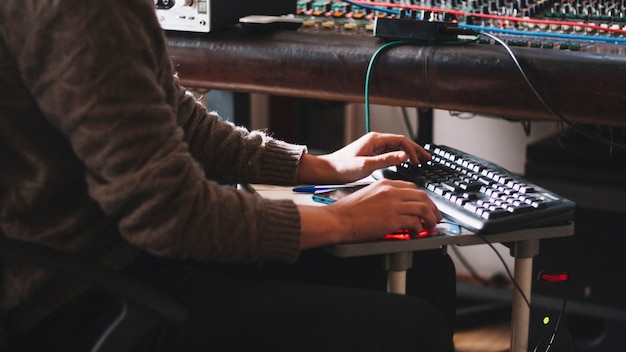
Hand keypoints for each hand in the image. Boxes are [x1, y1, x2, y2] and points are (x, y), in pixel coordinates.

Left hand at [297, 132, 430, 183]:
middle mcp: (375, 141)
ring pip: (397, 147)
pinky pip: (391, 153)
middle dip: (416, 150)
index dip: (412, 150)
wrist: (328, 171)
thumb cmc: (342, 168)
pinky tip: (406, 164)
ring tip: (421, 161)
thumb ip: (386, 160)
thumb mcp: (365, 165)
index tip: (418, 161)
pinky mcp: (372, 154)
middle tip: (427, 159)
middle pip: (401, 142)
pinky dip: (401, 157)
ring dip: (410, 153)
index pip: (401, 140)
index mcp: (375, 140)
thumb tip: (404, 156)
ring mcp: (374, 147)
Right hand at [298, 179, 441, 247]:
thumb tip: (395, 206)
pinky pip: (414, 223)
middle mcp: (391, 192)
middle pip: (421, 196)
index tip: (425, 205)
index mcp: (384, 184)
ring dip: (430, 219)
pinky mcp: (392, 220)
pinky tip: (416, 233)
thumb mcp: (367, 194)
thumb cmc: (347, 211)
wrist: (338, 219)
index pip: (412, 187)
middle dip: (432, 207)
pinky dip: (419, 228)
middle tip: (435, 216)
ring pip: (422, 208)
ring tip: (431, 226)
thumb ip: (383, 196)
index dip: (422, 197)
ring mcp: (393, 206)